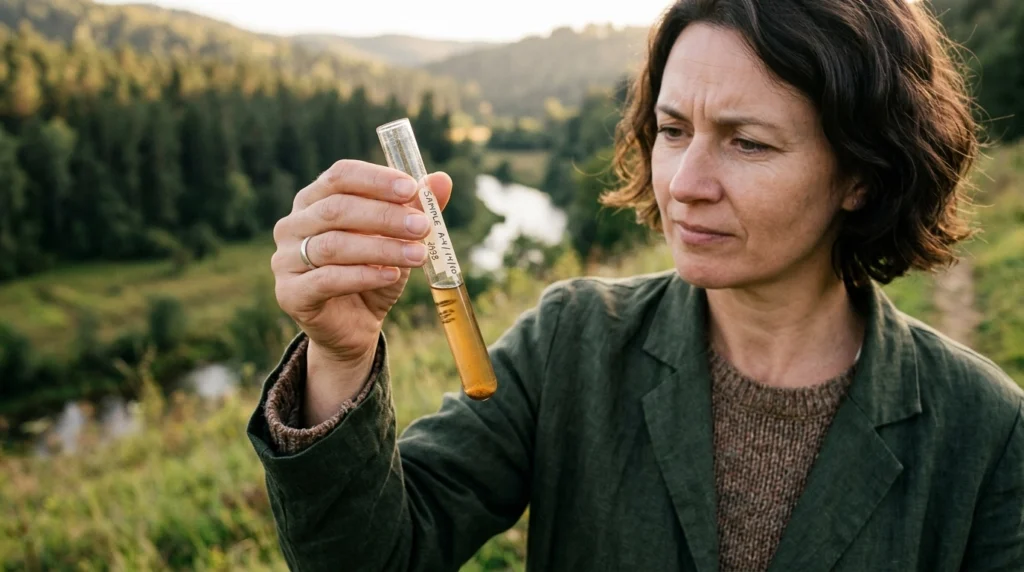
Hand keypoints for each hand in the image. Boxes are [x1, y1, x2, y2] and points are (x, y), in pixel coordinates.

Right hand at [271, 159, 451, 409]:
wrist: (355, 327)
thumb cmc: (374, 273)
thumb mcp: (399, 240)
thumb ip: (416, 209)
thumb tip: (442, 179)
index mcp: (314, 200)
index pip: (340, 176)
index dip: (376, 180)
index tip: (412, 189)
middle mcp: (293, 225)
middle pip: (336, 209)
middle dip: (385, 216)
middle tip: (422, 226)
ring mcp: (285, 259)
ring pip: (333, 245)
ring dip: (381, 249)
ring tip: (418, 255)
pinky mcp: (290, 293)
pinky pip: (327, 279)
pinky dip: (363, 276)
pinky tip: (391, 276)